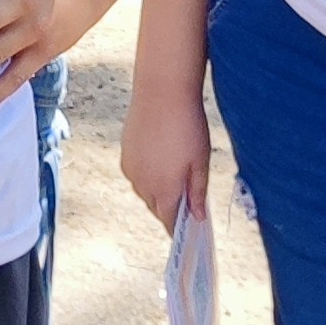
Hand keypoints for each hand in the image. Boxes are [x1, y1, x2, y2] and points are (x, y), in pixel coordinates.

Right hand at [119, 82, 212, 226]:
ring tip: (175, 178)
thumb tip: (197, 217)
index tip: (188, 231)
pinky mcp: (124, 154)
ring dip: (158, 192)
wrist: (162, 92)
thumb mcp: (200, 162)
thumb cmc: (187, 126)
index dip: (178, 228)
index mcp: (165, 190)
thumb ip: (197, 192)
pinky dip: (147, 176)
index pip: (169, 220)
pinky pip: (136, 175)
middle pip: (156, 208)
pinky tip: (160, 161)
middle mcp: (143, 184)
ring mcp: (131, 169)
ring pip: (144, 191)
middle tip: (187, 203)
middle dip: (170, 209)